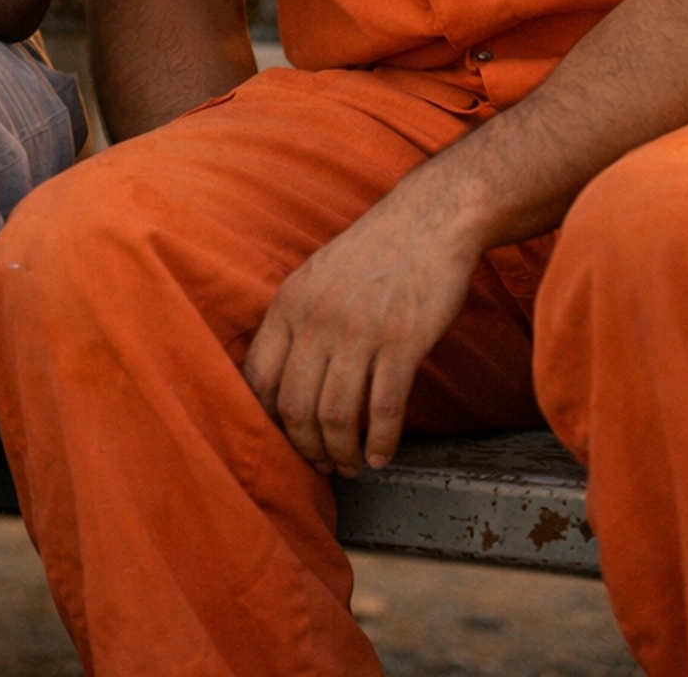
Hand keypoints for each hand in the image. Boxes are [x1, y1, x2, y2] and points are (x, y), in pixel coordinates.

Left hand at [242, 178, 482, 475]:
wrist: (429, 219)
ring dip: (343, 454)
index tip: (284, 441)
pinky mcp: (402, 341)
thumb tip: (281, 383)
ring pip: (336, 417)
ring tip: (351, 466)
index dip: (268, 421)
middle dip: (307, 448)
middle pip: (295, 408)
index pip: (258, 379)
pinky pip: (382, 409)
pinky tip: (381, 455)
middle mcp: (317, 319)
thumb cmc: (374, 252)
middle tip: (323, 465)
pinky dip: (380, 443)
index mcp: (290, 303)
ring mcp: (359, 331)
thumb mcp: (317, 278)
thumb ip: (297, 323)